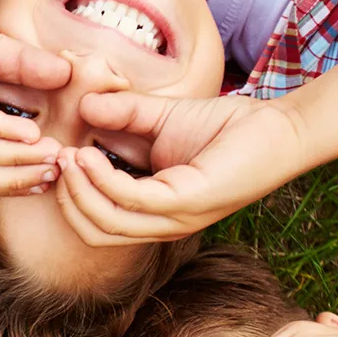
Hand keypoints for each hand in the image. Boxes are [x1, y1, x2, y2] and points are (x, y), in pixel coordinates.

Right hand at [52, 91, 308, 243]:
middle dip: (67, 198)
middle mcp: (161, 225)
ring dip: (79, 190)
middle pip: (94, 231)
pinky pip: (130, 200)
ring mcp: (174, 219)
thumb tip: (83, 104)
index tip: (58, 158)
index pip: (96, 224)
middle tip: (57, 160)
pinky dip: (103, 179)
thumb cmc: (228, 128)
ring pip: (106, 222)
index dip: (69, 196)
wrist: (280, 127)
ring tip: (70, 155)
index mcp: (153, 213)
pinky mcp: (187, 203)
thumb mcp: (161, 118)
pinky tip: (90, 153)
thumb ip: (124, 115)